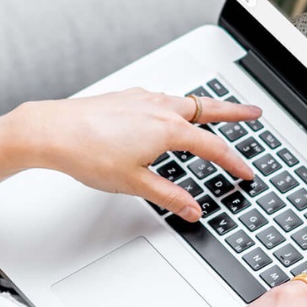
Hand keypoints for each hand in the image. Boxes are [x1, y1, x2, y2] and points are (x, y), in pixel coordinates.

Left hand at [23, 88, 259, 219]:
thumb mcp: (134, 184)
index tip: (246, 172)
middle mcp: (160, 108)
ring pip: (185, 100)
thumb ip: (169, 196)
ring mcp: (143, 99)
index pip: (213, 147)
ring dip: (205, 106)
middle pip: (208, 108)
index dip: (233, 162)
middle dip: (235, 111)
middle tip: (255, 112)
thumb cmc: (88, 154)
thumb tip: (191, 209)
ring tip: (216, 112)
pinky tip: (168, 113)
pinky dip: (176, 104)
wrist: (52, 131)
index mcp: (168, 130)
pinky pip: (162, 98)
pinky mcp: (127, 97)